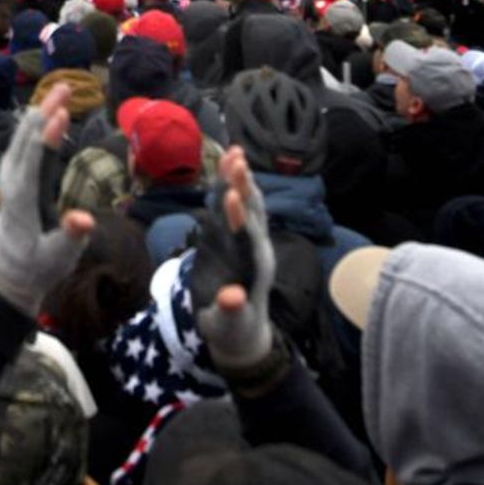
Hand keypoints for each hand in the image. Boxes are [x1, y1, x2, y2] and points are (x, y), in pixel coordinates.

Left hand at [0, 83, 93, 319]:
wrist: (8, 275)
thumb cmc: (38, 267)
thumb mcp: (58, 258)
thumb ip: (71, 236)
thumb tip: (84, 221)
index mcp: (22, 203)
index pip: (34, 163)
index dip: (47, 137)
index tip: (61, 113)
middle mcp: (12, 185)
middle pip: (26, 142)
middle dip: (44, 112)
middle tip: (65, 87)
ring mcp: (9, 180)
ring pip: (21, 139)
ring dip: (39, 113)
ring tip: (59, 91)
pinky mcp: (12, 179)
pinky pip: (21, 145)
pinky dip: (33, 126)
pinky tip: (44, 113)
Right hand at [190, 146, 276, 375]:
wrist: (242, 332)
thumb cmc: (230, 330)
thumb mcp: (226, 325)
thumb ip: (229, 310)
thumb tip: (232, 298)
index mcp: (251, 269)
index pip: (245, 238)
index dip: (238, 217)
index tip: (231, 195)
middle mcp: (256, 251)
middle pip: (250, 214)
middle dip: (242, 187)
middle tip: (236, 158)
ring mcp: (252, 243)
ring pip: (249, 207)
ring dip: (242, 180)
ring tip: (236, 153)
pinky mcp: (243, 239)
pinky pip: (243, 210)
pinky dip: (238, 188)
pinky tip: (234, 167)